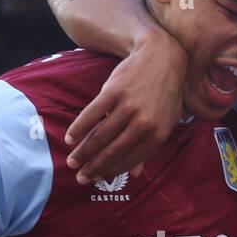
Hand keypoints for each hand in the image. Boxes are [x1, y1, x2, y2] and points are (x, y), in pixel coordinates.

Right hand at [65, 29, 187, 184]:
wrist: (160, 56)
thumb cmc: (165, 92)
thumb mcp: (166, 121)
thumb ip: (150, 148)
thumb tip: (135, 174)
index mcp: (157, 135)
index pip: (129, 160)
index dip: (110, 172)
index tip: (96, 179)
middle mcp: (143, 124)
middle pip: (112, 151)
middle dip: (93, 167)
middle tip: (79, 177)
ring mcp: (128, 108)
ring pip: (100, 136)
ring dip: (83, 151)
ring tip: (72, 161)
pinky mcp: (113, 92)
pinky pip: (92, 115)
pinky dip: (79, 128)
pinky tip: (70, 138)